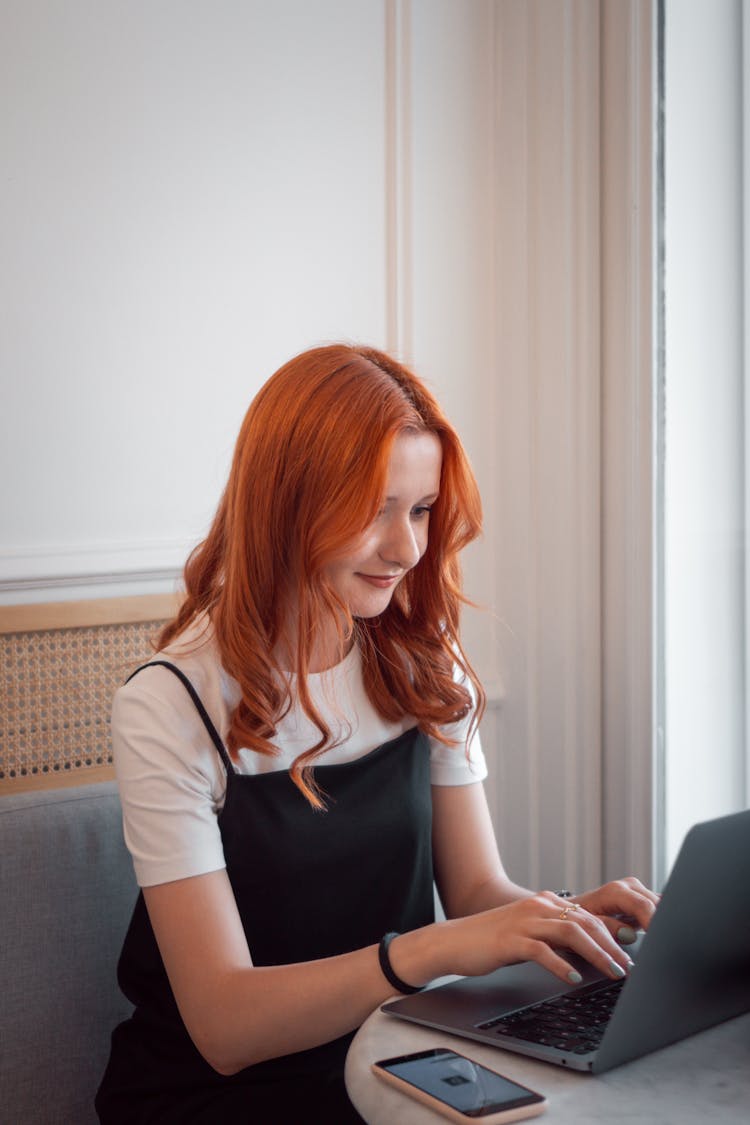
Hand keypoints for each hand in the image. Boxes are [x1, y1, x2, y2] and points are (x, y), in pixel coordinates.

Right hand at [435, 891, 634, 986]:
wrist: (455, 941)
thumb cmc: (494, 941)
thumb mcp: (531, 934)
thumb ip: (557, 937)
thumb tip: (589, 953)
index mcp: (546, 903)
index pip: (588, 913)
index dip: (613, 930)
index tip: (634, 947)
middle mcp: (538, 906)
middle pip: (585, 921)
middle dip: (612, 945)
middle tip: (629, 967)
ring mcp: (525, 921)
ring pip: (571, 932)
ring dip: (596, 954)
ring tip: (612, 972)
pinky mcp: (511, 939)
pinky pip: (542, 950)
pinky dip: (561, 964)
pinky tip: (572, 977)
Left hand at [570, 877, 659, 944]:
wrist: (571, 911)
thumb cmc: (575, 919)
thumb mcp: (586, 925)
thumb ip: (608, 927)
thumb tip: (629, 935)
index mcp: (615, 891)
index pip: (642, 906)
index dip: (654, 923)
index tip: (661, 940)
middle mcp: (629, 887)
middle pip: (656, 905)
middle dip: (662, 926)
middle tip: (668, 949)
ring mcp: (638, 891)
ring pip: (661, 905)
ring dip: (664, 923)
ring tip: (666, 944)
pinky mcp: (644, 899)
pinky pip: (660, 908)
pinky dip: (662, 921)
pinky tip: (663, 935)